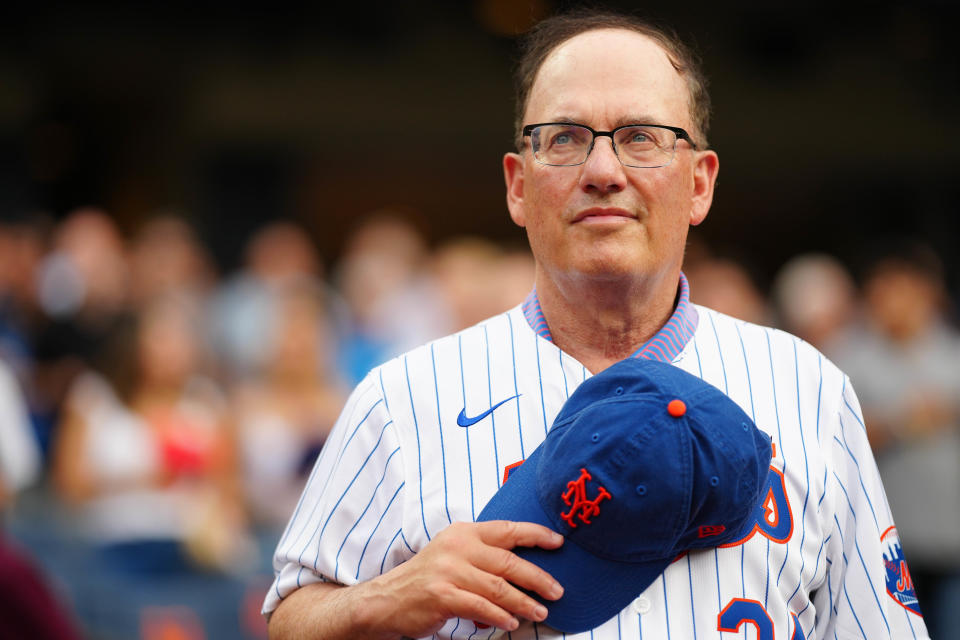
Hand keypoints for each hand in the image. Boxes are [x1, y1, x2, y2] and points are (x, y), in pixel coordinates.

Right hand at [353, 520, 563, 637]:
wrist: (389, 598)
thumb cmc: (430, 577)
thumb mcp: (455, 552)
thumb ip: (485, 553)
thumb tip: (526, 566)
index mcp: (465, 532)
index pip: (507, 529)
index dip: (536, 535)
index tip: (558, 542)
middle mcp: (458, 547)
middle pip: (508, 561)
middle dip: (537, 577)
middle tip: (557, 591)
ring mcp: (449, 571)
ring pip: (498, 587)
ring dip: (523, 602)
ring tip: (540, 612)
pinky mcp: (442, 595)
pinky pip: (480, 606)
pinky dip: (500, 616)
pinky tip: (511, 622)